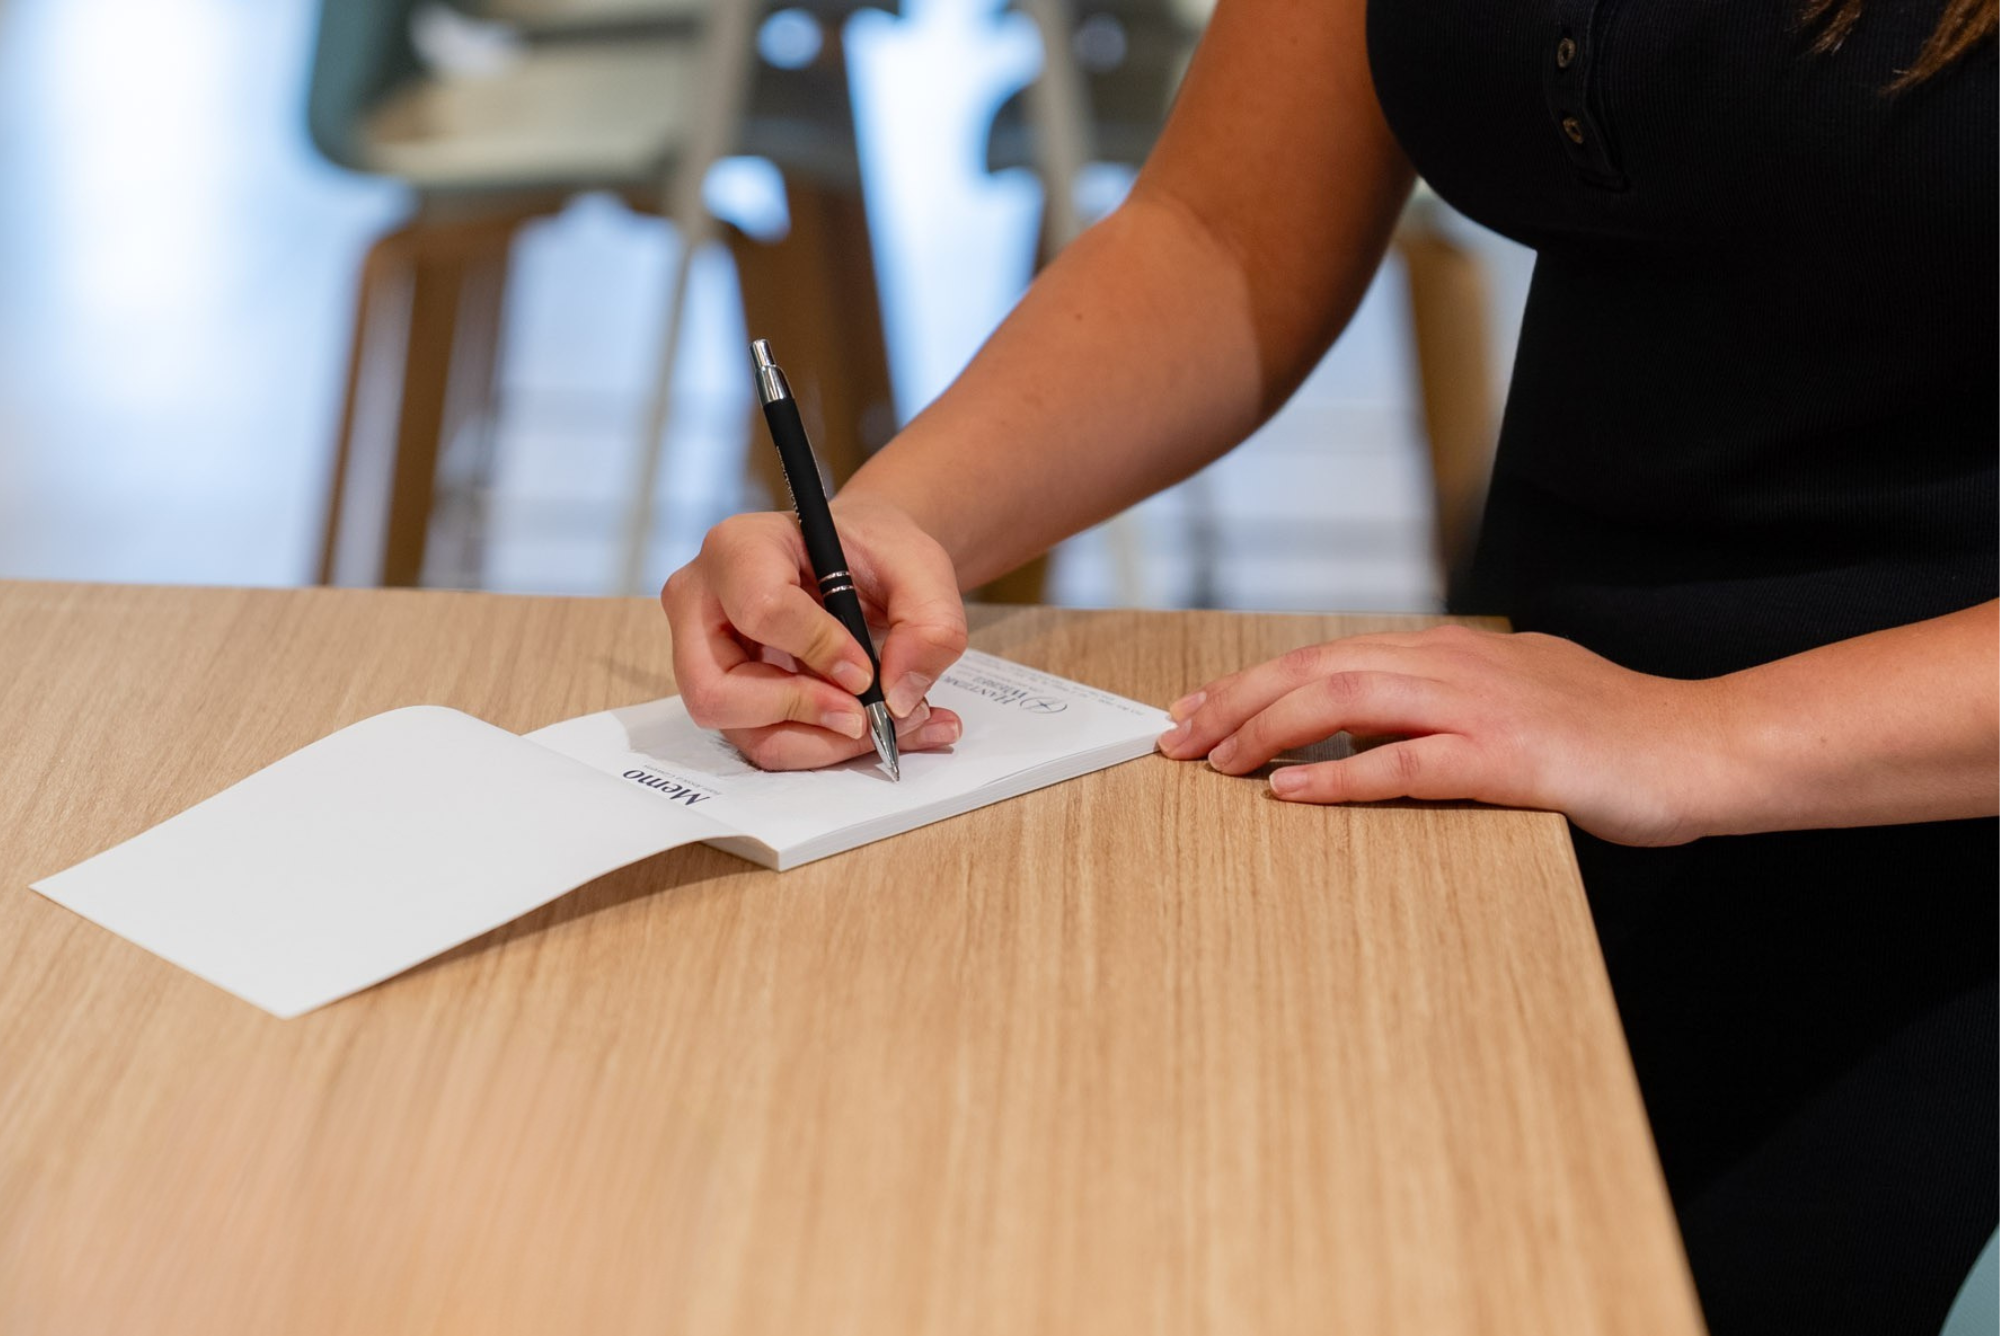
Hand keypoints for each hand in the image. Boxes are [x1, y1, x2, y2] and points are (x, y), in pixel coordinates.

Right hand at [661, 497, 967, 769]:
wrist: (861, 562)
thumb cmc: (875, 552)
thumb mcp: (922, 567)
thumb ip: (930, 626)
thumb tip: (899, 697)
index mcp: (739, 548)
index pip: (761, 610)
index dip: (819, 650)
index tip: (866, 670)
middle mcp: (701, 605)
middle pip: (719, 691)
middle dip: (803, 714)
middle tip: (866, 716)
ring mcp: (702, 657)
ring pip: (745, 732)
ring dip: (823, 743)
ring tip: (890, 724)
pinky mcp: (726, 697)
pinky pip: (766, 743)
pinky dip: (825, 748)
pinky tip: (877, 730)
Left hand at [1154, 624, 1730, 846]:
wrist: (1701, 749)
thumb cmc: (1609, 734)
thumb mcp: (1509, 703)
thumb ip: (1437, 709)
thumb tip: (1363, 734)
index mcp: (1449, 652)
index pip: (1325, 657)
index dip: (1253, 684)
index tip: (1197, 711)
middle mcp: (1452, 666)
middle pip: (1315, 670)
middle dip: (1236, 703)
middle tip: (1177, 739)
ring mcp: (1478, 707)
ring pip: (1343, 702)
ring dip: (1268, 733)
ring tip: (1215, 763)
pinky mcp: (1506, 759)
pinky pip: (1402, 764)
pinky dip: (1337, 779)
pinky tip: (1288, 794)